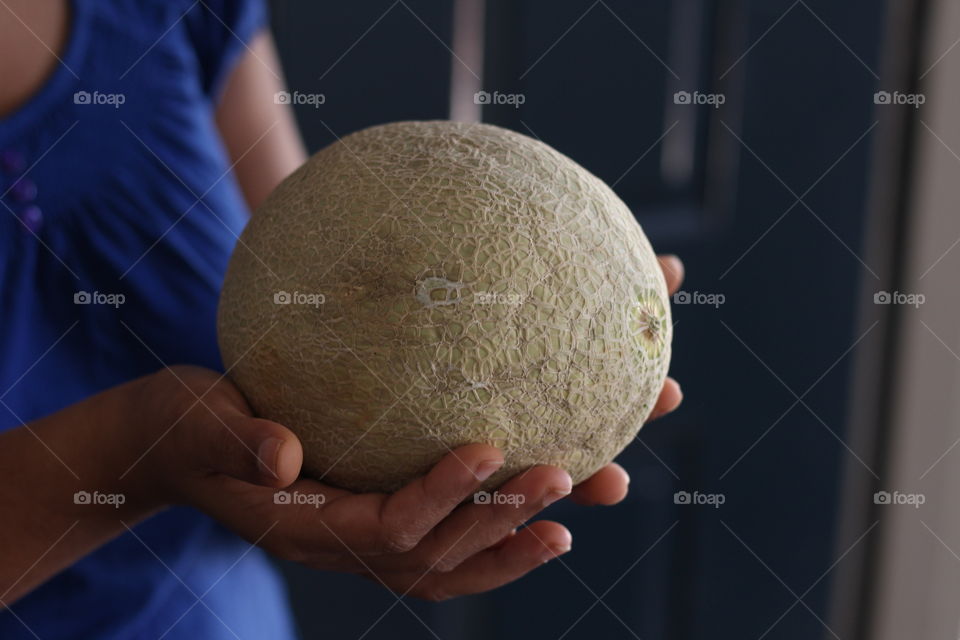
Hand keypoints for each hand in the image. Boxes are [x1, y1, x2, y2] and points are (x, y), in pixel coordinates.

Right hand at [131, 254, 683, 600]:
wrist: (174, 447)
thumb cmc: (185, 427)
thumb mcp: (200, 424)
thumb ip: (236, 440)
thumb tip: (281, 454)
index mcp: (304, 523)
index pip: (385, 526)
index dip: (440, 494)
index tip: (489, 448)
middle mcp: (343, 543)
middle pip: (436, 550)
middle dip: (503, 517)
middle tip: (568, 475)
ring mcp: (362, 537)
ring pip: (451, 558)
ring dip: (518, 533)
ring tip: (587, 498)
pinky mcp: (375, 514)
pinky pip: (444, 543)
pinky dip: (497, 537)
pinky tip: (547, 512)